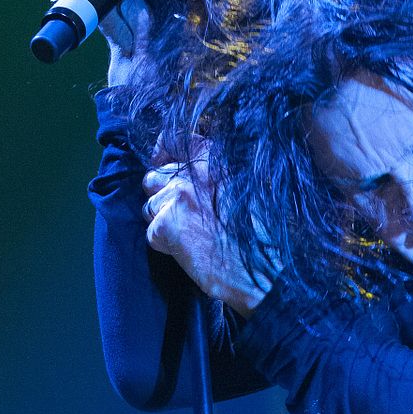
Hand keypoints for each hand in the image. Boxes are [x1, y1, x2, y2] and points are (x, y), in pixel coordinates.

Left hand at [143, 154, 275, 318]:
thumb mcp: (245, 190)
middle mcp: (193, 172)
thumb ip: (215, 176)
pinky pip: (151, 233)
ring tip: (191, 237)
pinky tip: (190, 251)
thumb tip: (186, 175)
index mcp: (215, 159)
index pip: (171, 141)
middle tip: (185, 218)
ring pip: (150, 206)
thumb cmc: (260, 238)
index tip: (160, 165)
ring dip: (163, 222)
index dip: (162, 156)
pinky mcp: (166, 224)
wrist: (262, 272)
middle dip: (162, 197)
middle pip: (154, 177)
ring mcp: (178, 197)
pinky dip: (165, 245)